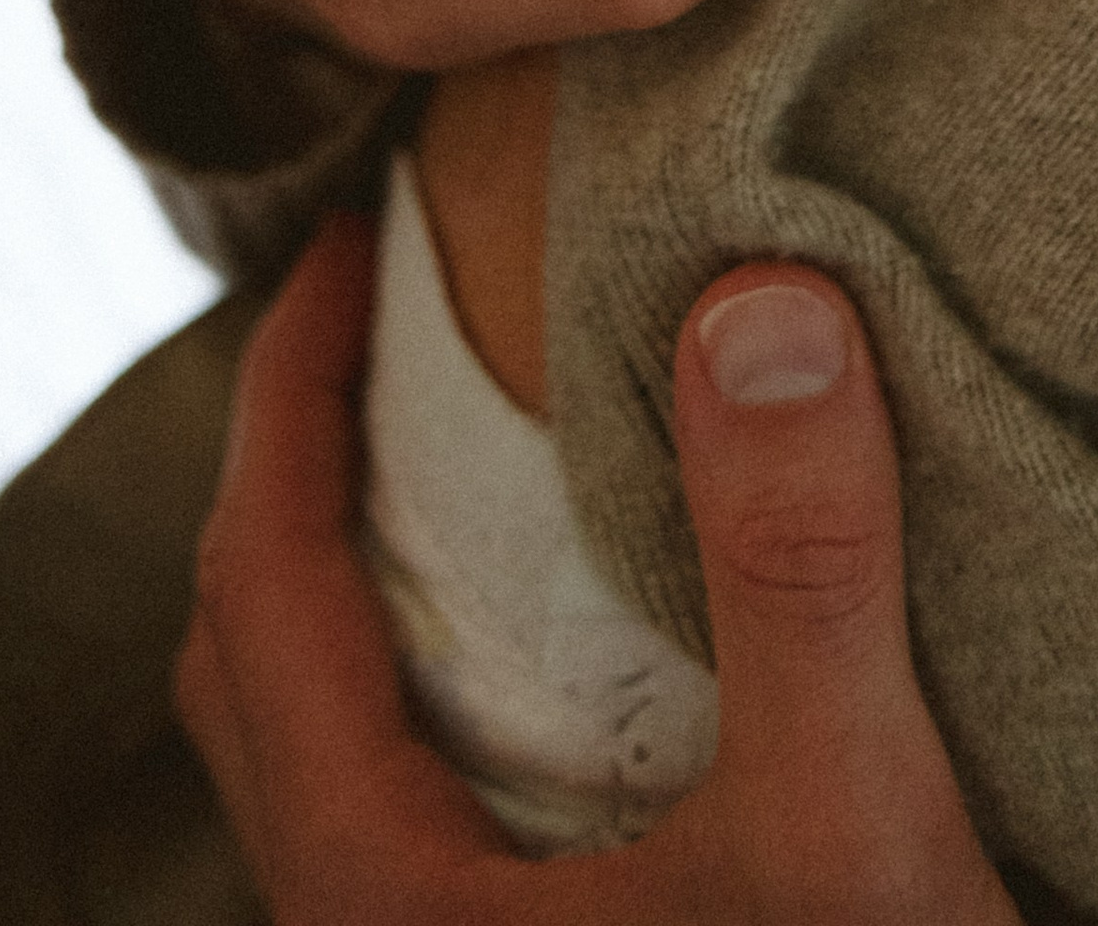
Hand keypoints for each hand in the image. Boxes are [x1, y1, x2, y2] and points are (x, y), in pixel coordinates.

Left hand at [176, 219, 1018, 923]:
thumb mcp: (851, 854)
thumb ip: (802, 577)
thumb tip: (759, 298)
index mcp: (375, 907)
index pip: (255, 585)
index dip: (284, 389)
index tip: (350, 239)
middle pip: (245, 667)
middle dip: (288, 472)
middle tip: (378, 325)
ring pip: (313, 757)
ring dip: (350, 585)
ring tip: (450, 459)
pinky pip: (401, 812)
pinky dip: (428, 682)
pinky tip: (554, 657)